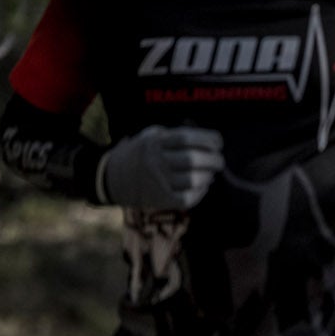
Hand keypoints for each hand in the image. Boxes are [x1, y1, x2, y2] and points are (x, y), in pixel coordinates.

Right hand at [100, 126, 223, 211]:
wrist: (115, 177)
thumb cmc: (143, 154)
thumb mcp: (151, 136)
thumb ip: (176, 136)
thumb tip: (211, 142)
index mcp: (154, 142)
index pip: (186, 138)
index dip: (207, 139)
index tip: (218, 142)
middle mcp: (155, 161)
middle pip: (192, 159)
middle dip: (213, 159)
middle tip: (219, 161)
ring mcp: (159, 181)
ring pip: (193, 180)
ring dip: (208, 176)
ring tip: (210, 173)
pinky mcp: (162, 199)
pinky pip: (188, 198)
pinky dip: (201, 192)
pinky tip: (203, 186)